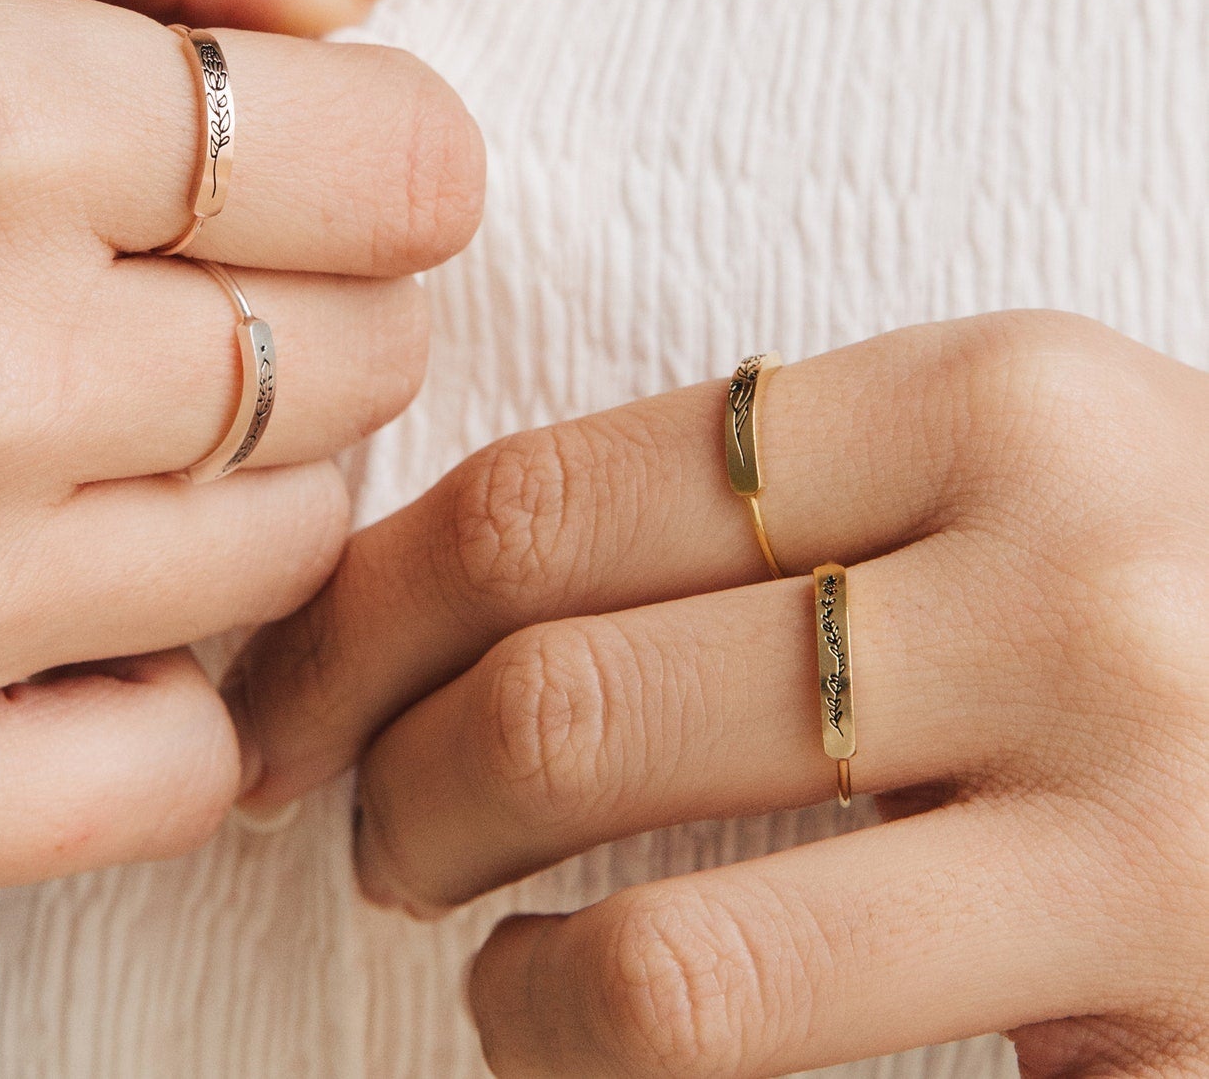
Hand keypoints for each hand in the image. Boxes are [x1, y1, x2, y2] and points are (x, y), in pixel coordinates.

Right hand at [0, 0, 483, 902]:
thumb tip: (346, 5)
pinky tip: (73, 592)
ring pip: (302, 549)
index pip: (403, 168)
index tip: (323, 159)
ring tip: (107, 424)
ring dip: (255, 475)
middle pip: (368, 357)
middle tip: (187, 285)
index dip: (387, 154)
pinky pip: (189, 759)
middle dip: (321, 303)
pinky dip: (177, 677)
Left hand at [229, 312, 1208, 1077]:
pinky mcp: (1169, 996)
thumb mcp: (1000, 473)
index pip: (551, 499)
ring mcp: (1134, 801)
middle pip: (565, 690)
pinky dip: (600, 1054)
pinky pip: (767, 1052)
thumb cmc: (1170, 581)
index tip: (290, 684)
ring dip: (489, 956)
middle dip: (389, 778)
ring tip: (469, 945)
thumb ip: (765, 506)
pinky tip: (575, 1019)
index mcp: (984, 397)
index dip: (365, 609)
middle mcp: (1064, 570)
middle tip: (357, 818)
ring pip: (657, 934)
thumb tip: (447, 585)